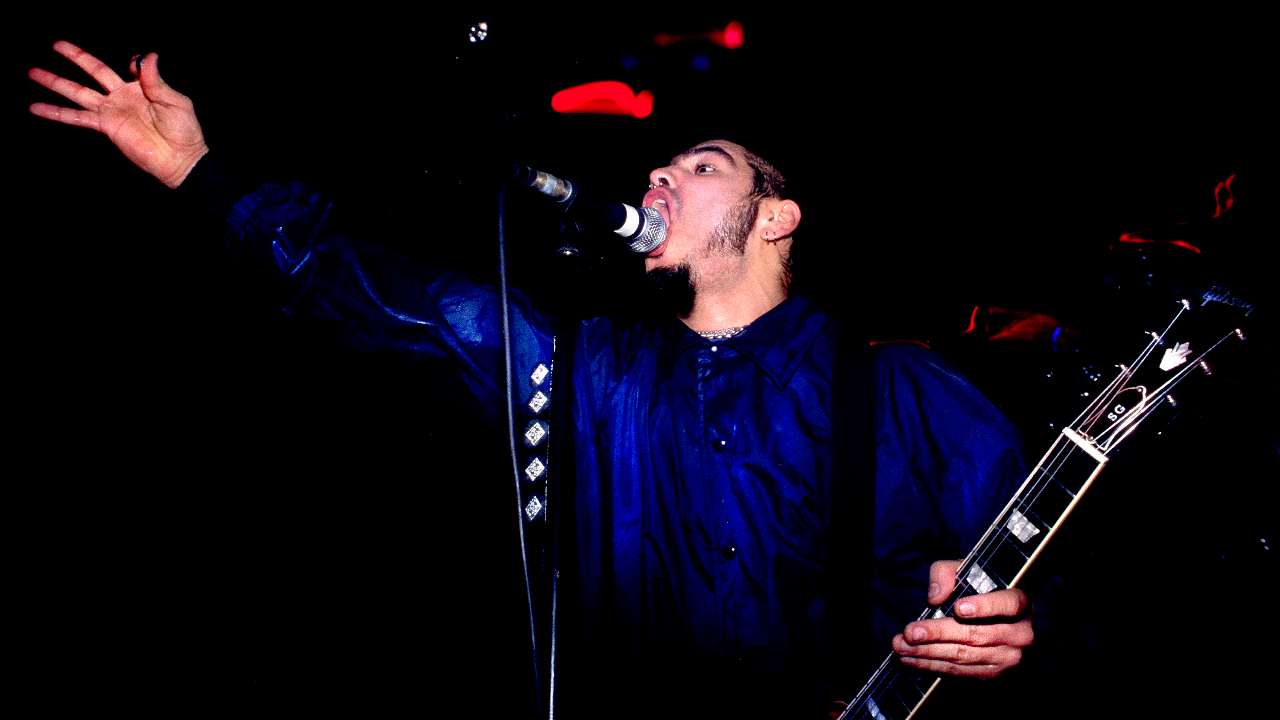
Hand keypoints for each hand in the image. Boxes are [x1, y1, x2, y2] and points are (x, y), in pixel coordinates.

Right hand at [28, 41, 208, 188]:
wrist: (179, 158)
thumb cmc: (184, 130)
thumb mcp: (175, 100)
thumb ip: (155, 79)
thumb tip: (148, 54)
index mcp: (141, 87)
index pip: (130, 65)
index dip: (133, 62)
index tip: (134, 67)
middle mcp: (122, 96)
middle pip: (94, 71)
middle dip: (75, 57)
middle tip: (55, 44)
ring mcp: (111, 111)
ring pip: (78, 92)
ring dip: (56, 82)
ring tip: (32, 72)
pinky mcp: (105, 126)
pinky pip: (76, 117)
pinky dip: (56, 113)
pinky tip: (36, 108)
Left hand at [891, 559, 1032, 678]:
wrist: (991, 620)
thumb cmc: (978, 591)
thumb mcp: (964, 571)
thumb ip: (947, 573)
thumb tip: (935, 597)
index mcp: (1021, 604)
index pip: (1009, 604)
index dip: (984, 606)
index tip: (958, 608)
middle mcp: (1020, 634)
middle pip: (977, 635)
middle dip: (938, 634)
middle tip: (910, 632)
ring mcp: (1008, 659)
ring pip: (964, 656)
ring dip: (929, 653)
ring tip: (902, 647)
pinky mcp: (992, 675)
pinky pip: (960, 672)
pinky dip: (933, 666)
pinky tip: (912, 659)